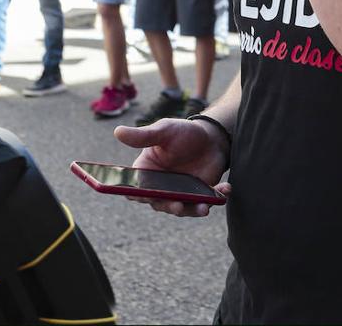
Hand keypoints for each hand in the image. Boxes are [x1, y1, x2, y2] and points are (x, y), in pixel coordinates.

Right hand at [113, 119, 230, 217]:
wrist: (211, 137)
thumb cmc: (182, 132)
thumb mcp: (163, 131)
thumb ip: (143, 136)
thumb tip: (117, 131)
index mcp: (146, 172)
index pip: (135, 188)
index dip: (137, 194)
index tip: (144, 195)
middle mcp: (161, 187)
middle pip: (159, 203)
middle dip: (169, 206)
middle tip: (178, 206)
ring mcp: (180, 193)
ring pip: (183, 208)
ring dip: (192, 210)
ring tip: (204, 208)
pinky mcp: (199, 195)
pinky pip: (205, 202)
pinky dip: (215, 199)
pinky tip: (225, 189)